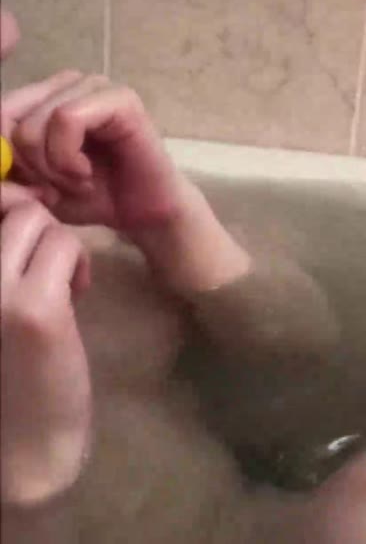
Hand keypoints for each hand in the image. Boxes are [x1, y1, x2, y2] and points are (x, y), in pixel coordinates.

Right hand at [1, 186, 90, 506]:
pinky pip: (65, 245)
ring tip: (62, 283)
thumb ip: (3, 259)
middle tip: (50, 257)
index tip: (26, 221)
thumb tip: (23, 202)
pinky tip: (77, 296)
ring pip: (37, 219)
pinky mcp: (34, 308)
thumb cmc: (5, 369)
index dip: (6, 200)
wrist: (21, 443)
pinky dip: (78, 264)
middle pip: (8, 204)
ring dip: (59, 244)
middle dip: (37, 222)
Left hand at [6, 73, 182, 230]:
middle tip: (55, 187)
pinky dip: (68, 158)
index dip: (2, 152)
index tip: (28, 185)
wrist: (143, 213)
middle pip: (8, 117)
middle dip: (27, 166)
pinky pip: (67, 119)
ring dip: (50, 167)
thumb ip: (7, 167)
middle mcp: (68, 83)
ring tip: (76, 181)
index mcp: (45, 96)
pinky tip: (86, 174)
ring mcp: (94, 86)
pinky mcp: (119, 98)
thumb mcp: (33, 186)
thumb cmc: (91, 198)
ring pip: (37, 122)